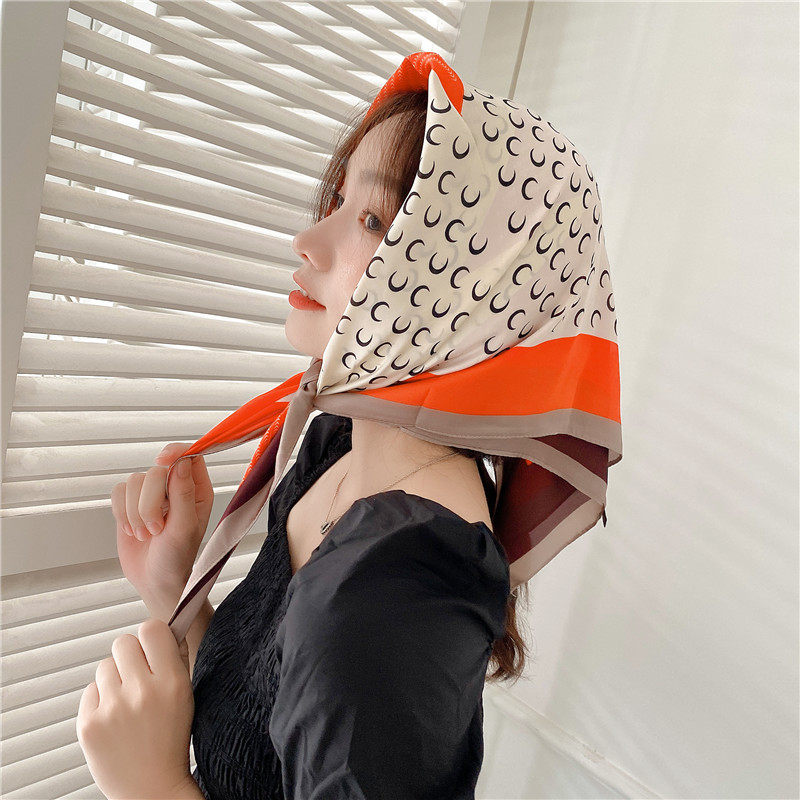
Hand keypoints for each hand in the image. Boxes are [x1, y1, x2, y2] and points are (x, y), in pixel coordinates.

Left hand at [76, 618, 193, 799]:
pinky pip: (90, 691)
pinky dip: (100, 700)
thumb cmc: (170, 741)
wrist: (151, 789)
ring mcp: (112, 709)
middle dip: (130, 654)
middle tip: (138, 674)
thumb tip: (167, 628)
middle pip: (123, 642)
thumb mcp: (186, 696)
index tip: (153, 646)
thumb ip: (176, 659)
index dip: (151, 635)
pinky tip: (114, 718)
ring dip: (115, 678)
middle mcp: (141, 692)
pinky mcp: (89, 724)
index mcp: (171, 682)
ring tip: (126, 702)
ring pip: (104, 667)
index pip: (151, 629)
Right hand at [112, 443, 213, 609]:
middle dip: (150, 503)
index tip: (162, 463)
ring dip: (135, 512)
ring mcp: (151, 494)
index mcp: (197, 489)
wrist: (155, 579)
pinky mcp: (130, 503)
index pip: (189, 454)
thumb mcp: (184, 527)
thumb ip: (183, 493)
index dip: (175, 453)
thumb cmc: (177, 557)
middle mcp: (175, 487)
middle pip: (156, 470)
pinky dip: (121, 513)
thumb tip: (182, 461)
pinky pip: (117, 492)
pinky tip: (133, 530)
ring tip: (147, 534)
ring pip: (134, 480)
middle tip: (157, 529)